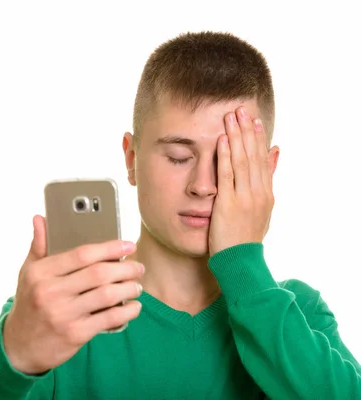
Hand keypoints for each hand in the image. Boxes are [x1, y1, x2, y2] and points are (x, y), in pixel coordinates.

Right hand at [3, 215, 143, 374]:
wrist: (20, 345)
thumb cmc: (29, 303)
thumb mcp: (28, 273)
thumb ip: (38, 246)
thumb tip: (40, 218)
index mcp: (40, 273)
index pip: (82, 254)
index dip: (109, 248)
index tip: (128, 245)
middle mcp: (51, 292)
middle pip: (99, 274)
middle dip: (125, 269)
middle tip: (138, 267)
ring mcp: (63, 315)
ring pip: (107, 295)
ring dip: (129, 289)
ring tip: (136, 286)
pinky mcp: (75, 334)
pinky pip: (109, 319)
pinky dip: (127, 311)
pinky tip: (133, 306)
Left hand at [209, 106, 276, 255]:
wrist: (241, 262)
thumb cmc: (245, 237)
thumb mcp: (262, 208)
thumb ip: (266, 179)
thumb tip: (275, 152)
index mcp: (266, 193)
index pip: (262, 159)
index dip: (258, 137)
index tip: (254, 118)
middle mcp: (258, 192)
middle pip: (253, 155)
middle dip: (247, 130)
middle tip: (241, 108)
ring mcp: (244, 198)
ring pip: (242, 161)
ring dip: (237, 136)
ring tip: (231, 116)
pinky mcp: (228, 204)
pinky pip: (227, 175)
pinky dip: (225, 156)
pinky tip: (222, 140)